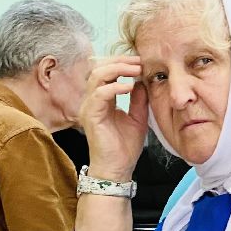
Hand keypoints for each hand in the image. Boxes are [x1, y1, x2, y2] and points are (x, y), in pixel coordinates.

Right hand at [78, 56, 147, 181]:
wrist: (118, 169)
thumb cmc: (125, 147)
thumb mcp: (137, 118)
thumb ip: (138, 99)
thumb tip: (141, 81)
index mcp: (101, 99)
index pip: (106, 72)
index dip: (122, 63)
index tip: (140, 61)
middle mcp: (92, 100)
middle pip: (99, 68)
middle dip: (120, 61)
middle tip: (139, 61)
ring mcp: (89, 107)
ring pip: (97, 76)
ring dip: (118, 69)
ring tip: (136, 70)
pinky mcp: (90, 116)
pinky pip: (99, 94)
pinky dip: (114, 87)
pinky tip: (129, 87)